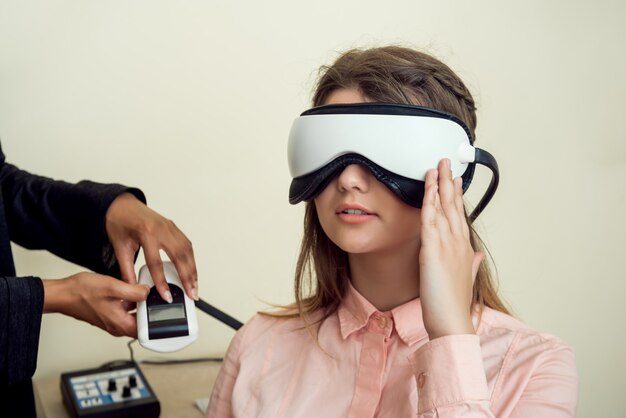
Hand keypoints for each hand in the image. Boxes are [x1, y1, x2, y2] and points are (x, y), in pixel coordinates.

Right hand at [42, 272, 149, 337]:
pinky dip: (129, 302)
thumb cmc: (81, 292)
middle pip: (142, 323)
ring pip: (134, 315)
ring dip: (138, 304)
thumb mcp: (113, 287)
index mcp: (120, 324)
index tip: (157, 307)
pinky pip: (125, 311)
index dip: (155, 321)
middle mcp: (117, 326)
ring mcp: (112, 321)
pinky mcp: (109, 315)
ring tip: (137, 290)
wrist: (63, 293)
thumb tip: (147, 293)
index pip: (146, 332)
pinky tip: (127, 289)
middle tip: (148, 295)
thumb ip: (134, 292)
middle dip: (147, 310)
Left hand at [105, 193, 197, 302]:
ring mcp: (170, 227)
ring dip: (193, 270)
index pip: (157, 263)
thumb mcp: (119, 247)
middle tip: (191, 293)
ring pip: (187, 251)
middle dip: (187, 277)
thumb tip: (133, 288)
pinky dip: (191, 259)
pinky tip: (192, 270)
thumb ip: (127, 269)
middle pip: (180, 256)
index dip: (162, 282)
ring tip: (194, 286)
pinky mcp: (174, 228)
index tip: (167, 296)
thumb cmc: (119, 222)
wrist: (121, 204)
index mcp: (146, 233)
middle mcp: (162, 229)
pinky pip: (187, 245)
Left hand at [419, 159, 483, 339]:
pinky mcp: (433, 250)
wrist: (452, 321)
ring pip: (442, 207)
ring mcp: (447, 244)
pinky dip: (428, 201)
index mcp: (464, 249)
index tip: (455, 180)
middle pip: (452, 205)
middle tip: (446, 162)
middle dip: (449, 182)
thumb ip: (472, 264)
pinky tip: (426, 187)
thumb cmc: (454, 304)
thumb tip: (477, 256)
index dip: (456, 196)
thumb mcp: (465, 280)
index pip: (459, 216)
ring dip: (439, 185)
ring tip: (437, 166)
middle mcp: (458, 242)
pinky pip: (429, 219)